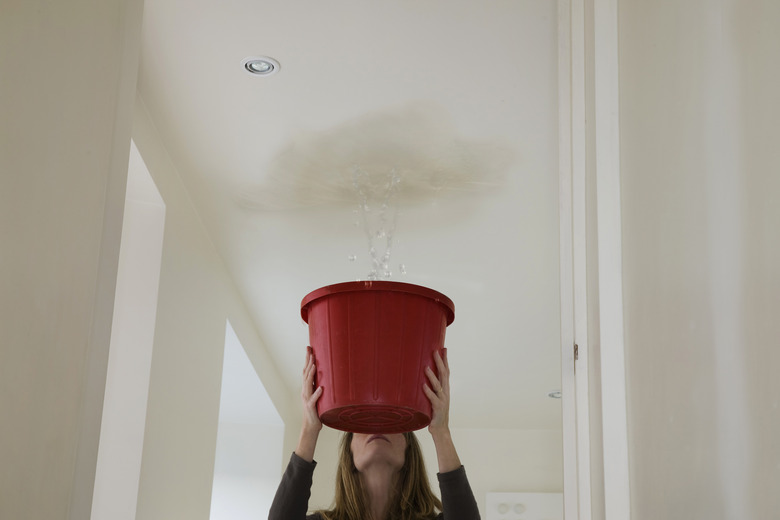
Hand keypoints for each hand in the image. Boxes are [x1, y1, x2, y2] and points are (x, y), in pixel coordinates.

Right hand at [295, 347, 322, 461]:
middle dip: (308, 361)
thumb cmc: (317, 410)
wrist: (311, 426)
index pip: (306, 370)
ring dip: (311, 374)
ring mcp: (307, 398)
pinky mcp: (311, 407)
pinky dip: (317, 393)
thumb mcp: (319, 395)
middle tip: (310, 350)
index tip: (309, 347)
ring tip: (315, 364)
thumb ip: (320, 385)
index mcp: (307, 387)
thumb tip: (328, 374)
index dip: (307, 359)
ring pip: (308, 384)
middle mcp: (305, 391)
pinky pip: (314, 399)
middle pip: (305, 373)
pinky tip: (321, 388)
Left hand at [423, 349, 449, 434]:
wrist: (440, 430)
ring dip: (432, 376)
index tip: (444, 348)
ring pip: (438, 385)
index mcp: (445, 389)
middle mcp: (445, 393)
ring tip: (425, 367)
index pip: (446, 372)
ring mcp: (442, 400)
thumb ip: (430, 388)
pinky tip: (423, 386)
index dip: (445, 360)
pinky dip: (428, 392)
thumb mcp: (434, 398)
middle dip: (440, 362)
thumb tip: (419, 377)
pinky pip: (432, 398)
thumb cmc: (435, 413)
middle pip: (444, 375)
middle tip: (435, 351)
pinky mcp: (438, 408)